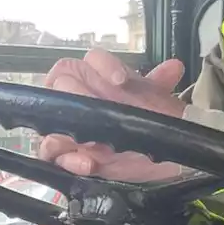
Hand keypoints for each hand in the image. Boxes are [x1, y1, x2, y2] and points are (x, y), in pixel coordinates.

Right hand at [39, 48, 186, 181]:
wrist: (159, 156)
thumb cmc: (150, 122)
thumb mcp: (155, 102)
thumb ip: (158, 83)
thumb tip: (174, 66)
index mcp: (98, 81)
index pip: (87, 61)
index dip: (102, 67)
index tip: (121, 81)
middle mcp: (80, 101)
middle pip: (60, 84)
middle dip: (76, 94)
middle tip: (96, 107)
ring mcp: (72, 129)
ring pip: (50, 122)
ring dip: (67, 131)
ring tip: (91, 142)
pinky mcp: (70, 155)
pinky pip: (54, 155)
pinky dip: (69, 159)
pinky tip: (89, 163)